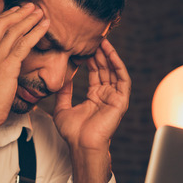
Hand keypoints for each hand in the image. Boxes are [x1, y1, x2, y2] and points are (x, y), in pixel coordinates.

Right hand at [0, 3, 48, 172]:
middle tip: (30, 6)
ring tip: (40, 12)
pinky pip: (23, 43)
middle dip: (17, 13)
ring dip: (29, 18)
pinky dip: (35, 32)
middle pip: (1, 24)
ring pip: (14, 31)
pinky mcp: (7, 66)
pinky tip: (44, 26)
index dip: (3, 17)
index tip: (14, 12)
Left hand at [53, 39, 130, 182]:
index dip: (90, 58)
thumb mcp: (62, 108)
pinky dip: (117, 65)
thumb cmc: (73, 133)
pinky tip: (110, 53)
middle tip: (93, 37)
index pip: (95, 72)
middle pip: (105, 68)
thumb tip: (60, 79)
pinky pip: (122, 79)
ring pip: (113, 70)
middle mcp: (106, 95)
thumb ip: (63, 93)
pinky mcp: (121, 101)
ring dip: (108, 55)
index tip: (84, 45)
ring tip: (102, 41)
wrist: (81, 145)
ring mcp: (114, 97)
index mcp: (95, 97)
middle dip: (99, 53)